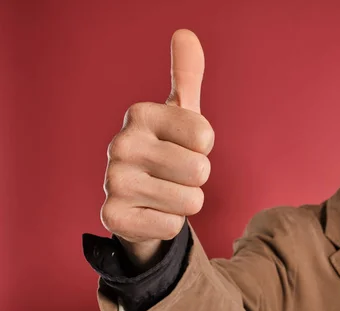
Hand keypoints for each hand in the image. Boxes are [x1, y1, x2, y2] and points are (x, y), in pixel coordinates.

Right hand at [100, 29, 213, 265]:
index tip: (183, 146)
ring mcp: (112, 181)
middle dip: (196, 179)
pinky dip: (168, 223)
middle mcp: (120, 143)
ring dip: (184, 202)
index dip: (203, 148)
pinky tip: (149, 212)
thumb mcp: (181, 115)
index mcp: (140, 114)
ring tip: (163, 193)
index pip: (205, 137)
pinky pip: (172, 226)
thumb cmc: (167, 150)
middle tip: (173, 174)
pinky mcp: (112, 217)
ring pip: (190, 201)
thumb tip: (186, 33)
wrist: (138, 198)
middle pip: (200, 170)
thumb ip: (187, 76)